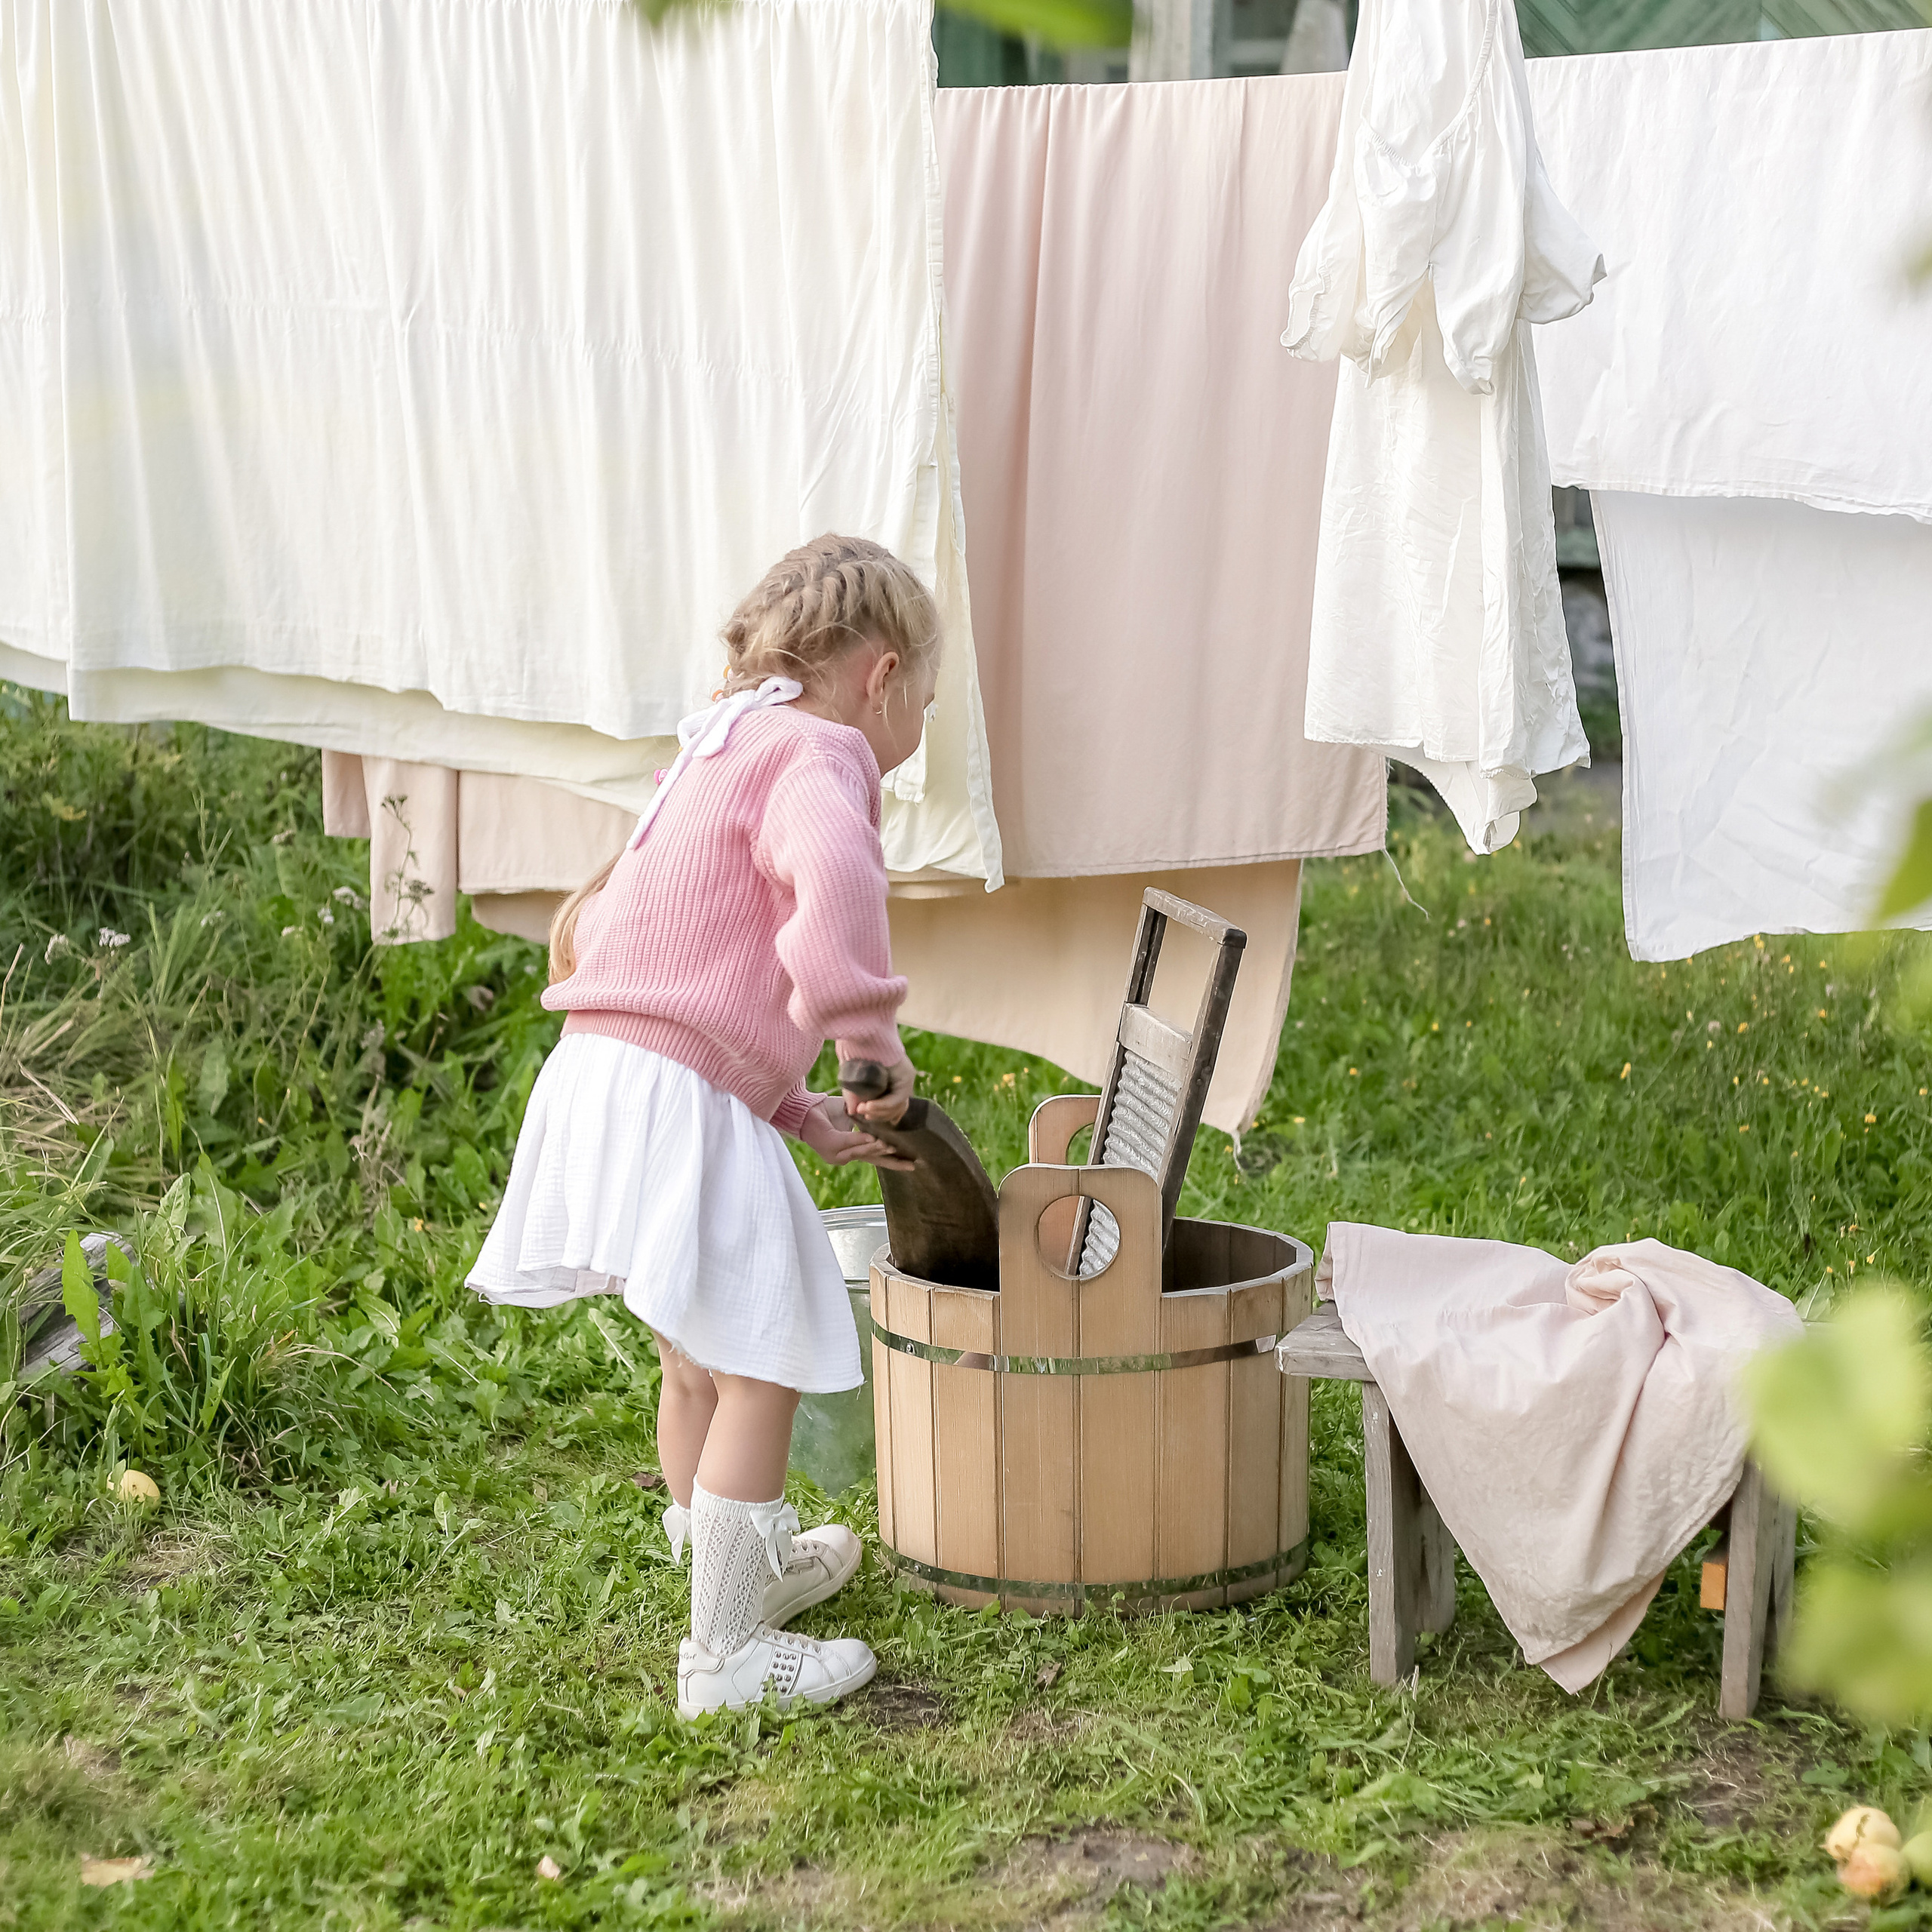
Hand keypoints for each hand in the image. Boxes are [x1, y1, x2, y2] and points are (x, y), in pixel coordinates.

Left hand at [798, 1098, 915, 1170]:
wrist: (802, 1108)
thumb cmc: (824, 1110)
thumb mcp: (850, 1114)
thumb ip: (865, 1119)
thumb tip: (886, 1112)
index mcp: (850, 1150)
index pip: (876, 1158)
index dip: (893, 1161)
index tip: (911, 1164)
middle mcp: (844, 1156)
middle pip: (873, 1160)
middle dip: (892, 1162)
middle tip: (910, 1164)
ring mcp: (836, 1153)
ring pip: (862, 1152)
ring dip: (877, 1149)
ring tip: (892, 1147)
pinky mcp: (829, 1145)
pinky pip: (849, 1142)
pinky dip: (861, 1140)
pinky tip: (873, 1139)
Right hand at [842, 1054, 916, 1126]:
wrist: (862, 1032)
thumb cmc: (855, 1050)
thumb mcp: (853, 1078)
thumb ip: (854, 1095)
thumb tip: (853, 1111)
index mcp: (892, 1080)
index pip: (894, 1106)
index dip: (882, 1116)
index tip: (866, 1118)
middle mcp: (902, 1080)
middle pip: (896, 1109)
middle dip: (878, 1116)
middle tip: (863, 1115)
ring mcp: (906, 1078)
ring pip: (896, 1106)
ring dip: (877, 1111)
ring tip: (862, 1109)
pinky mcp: (906, 1076)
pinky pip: (896, 1098)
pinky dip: (881, 1105)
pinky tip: (868, 1106)